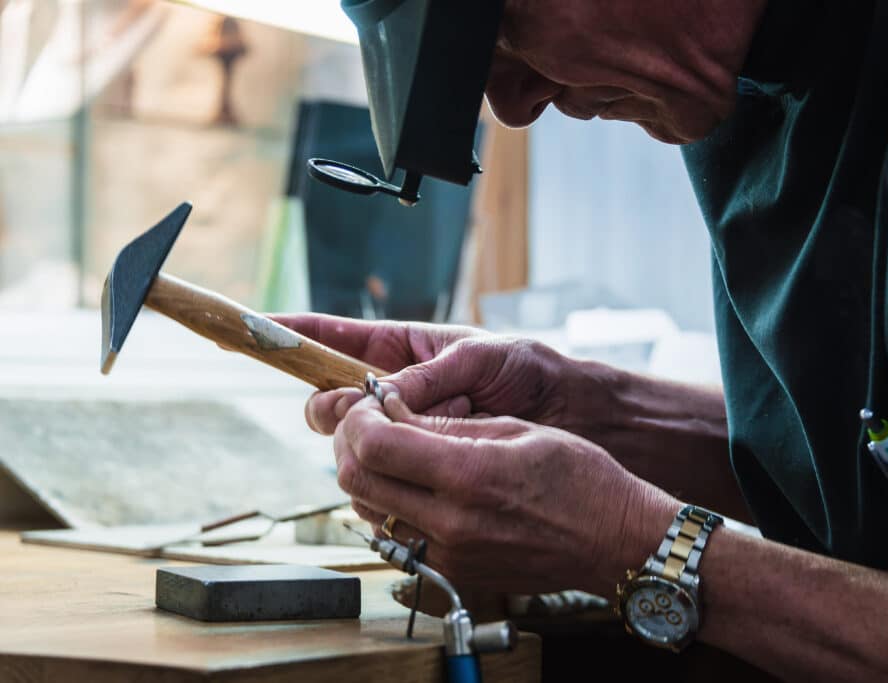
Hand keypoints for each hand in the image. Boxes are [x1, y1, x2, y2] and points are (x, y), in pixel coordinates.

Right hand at [273, 314, 592, 437]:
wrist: (570, 413)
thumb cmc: (528, 371)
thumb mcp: (478, 358)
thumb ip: (427, 374)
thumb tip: (381, 396)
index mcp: (405, 348)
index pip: (337, 337)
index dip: (295, 333)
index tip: (256, 329)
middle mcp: (398, 388)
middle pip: (332, 397)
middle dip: (334, 403)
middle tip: (360, 408)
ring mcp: (410, 425)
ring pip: (357, 436)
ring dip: (376, 432)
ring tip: (429, 422)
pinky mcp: (425, 458)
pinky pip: (390, 465)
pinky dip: (400, 459)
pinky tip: (431, 450)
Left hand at [335, 393, 679, 597]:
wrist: (613, 540)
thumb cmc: (580, 479)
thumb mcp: (516, 429)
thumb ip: (448, 422)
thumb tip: (394, 408)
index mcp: (468, 475)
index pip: (373, 445)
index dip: (357, 418)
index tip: (369, 405)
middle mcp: (450, 522)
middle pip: (356, 481)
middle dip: (351, 444)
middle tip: (371, 424)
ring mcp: (448, 555)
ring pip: (368, 513)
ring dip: (368, 477)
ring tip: (394, 452)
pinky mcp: (452, 573)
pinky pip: (396, 539)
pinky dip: (391, 508)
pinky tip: (415, 487)